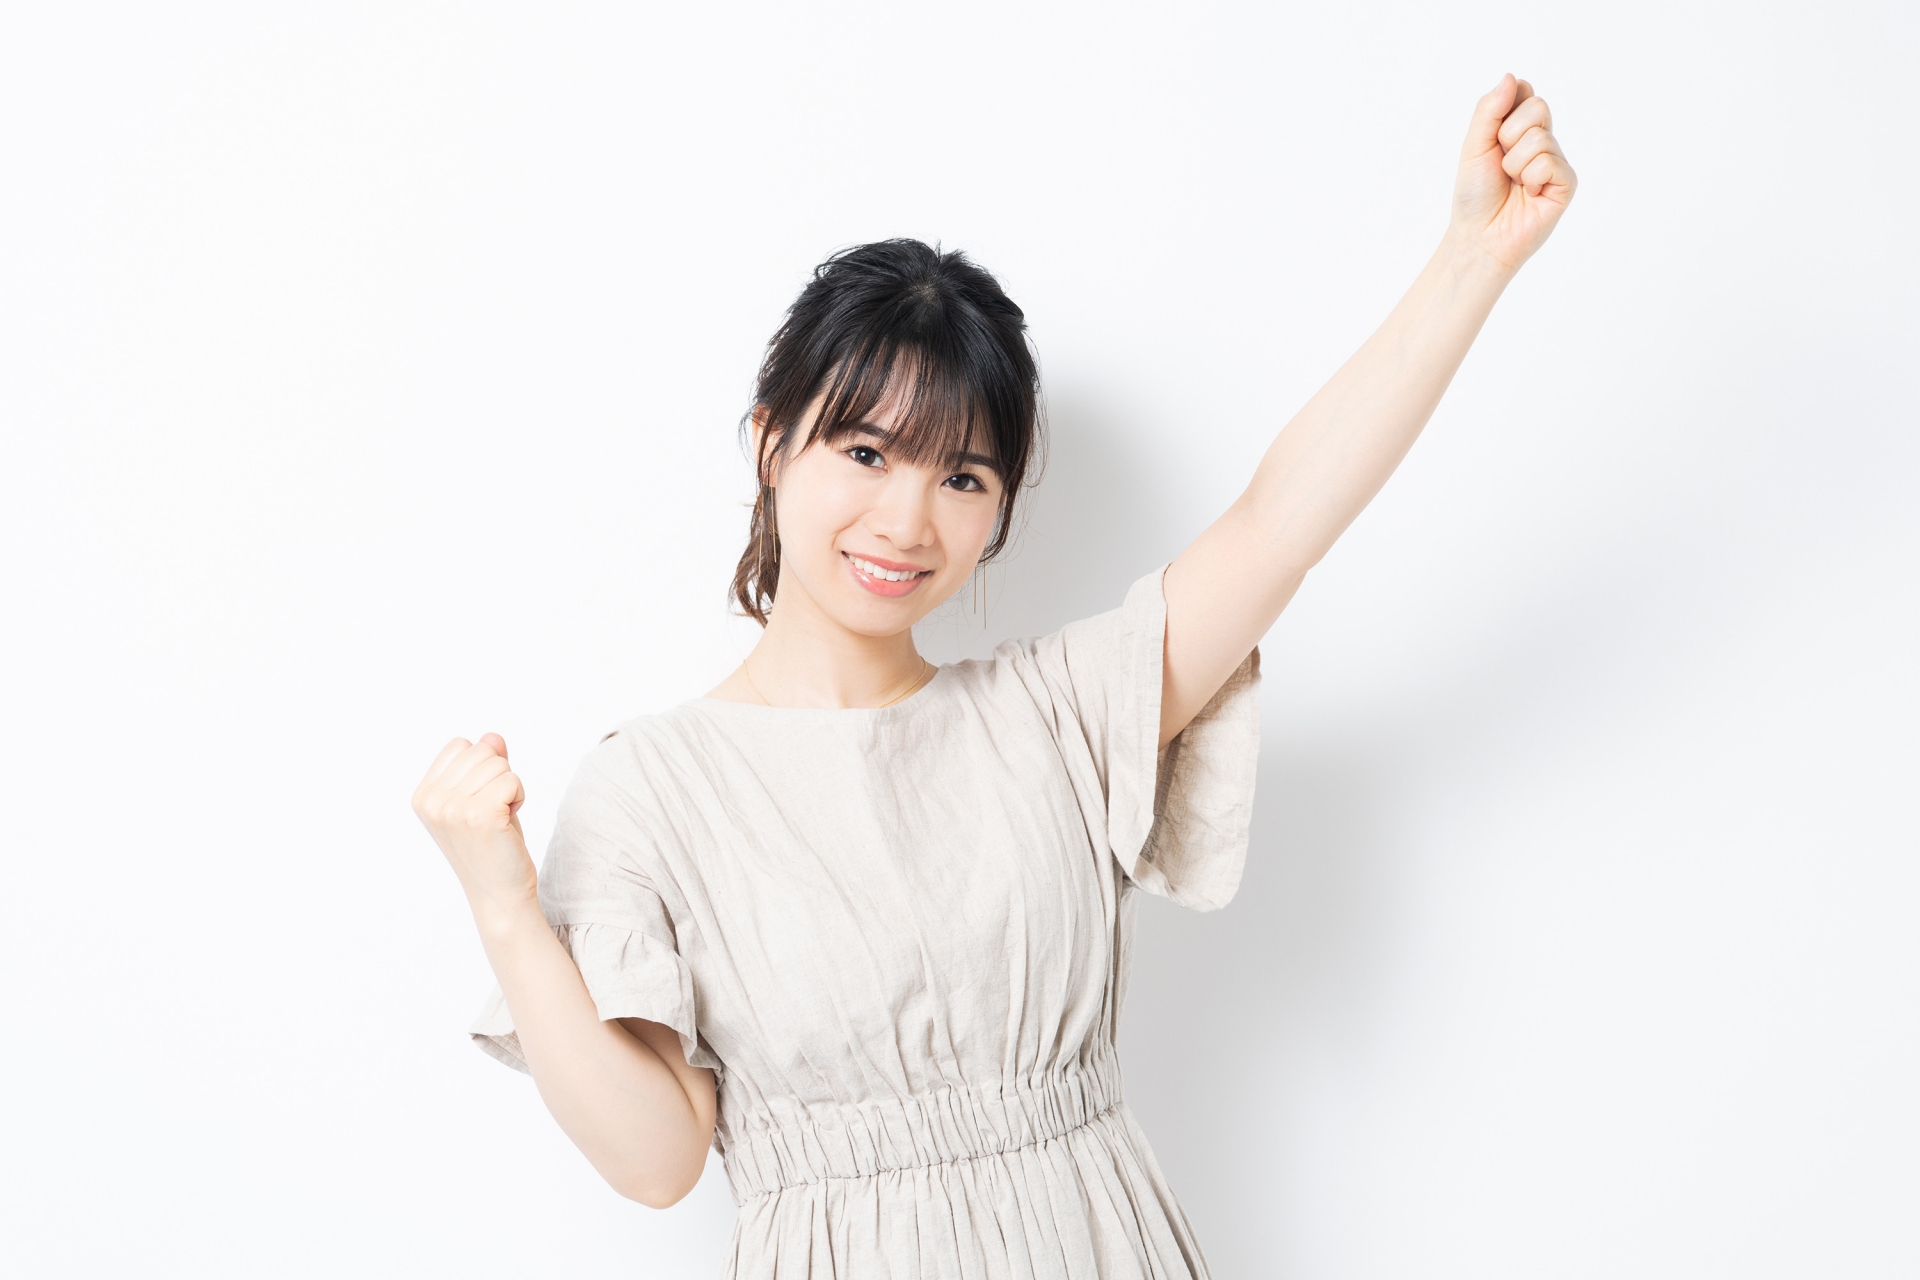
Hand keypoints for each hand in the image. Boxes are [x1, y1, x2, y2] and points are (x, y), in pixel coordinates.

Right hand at [412, 733, 536, 912]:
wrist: (499, 893)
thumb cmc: (493, 846)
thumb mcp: (481, 798)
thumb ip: (484, 765)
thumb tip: (492, 736)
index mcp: (423, 795)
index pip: (460, 745)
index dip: (481, 768)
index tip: (479, 802)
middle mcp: (432, 801)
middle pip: (482, 750)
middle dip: (498, 777)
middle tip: (493, 814)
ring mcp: (452, 808)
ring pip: (500, 764)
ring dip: (510, 789)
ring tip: (499, 820)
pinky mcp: (480, 815)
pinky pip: (513, 780)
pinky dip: (520, 798)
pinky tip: (508, 823)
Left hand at [1448, 73, 1576, 274]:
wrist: (1479, 236)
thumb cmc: (1475, 194)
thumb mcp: (1474, 145)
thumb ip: (1489, 110)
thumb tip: (1511, 77)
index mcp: (1519, 127)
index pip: (1523, 91)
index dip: (1504, 112)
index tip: (1493, 138)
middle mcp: (1541, 139)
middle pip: (1537, 107)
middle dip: (1508, 137)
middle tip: (1502, 165)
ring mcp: (1556, 160)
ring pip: (1539, 137)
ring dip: (1515, 164)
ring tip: (1513, 184)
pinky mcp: (1566, 182)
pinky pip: (1550, 162)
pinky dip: (1531, 179)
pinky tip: (1529, 195)